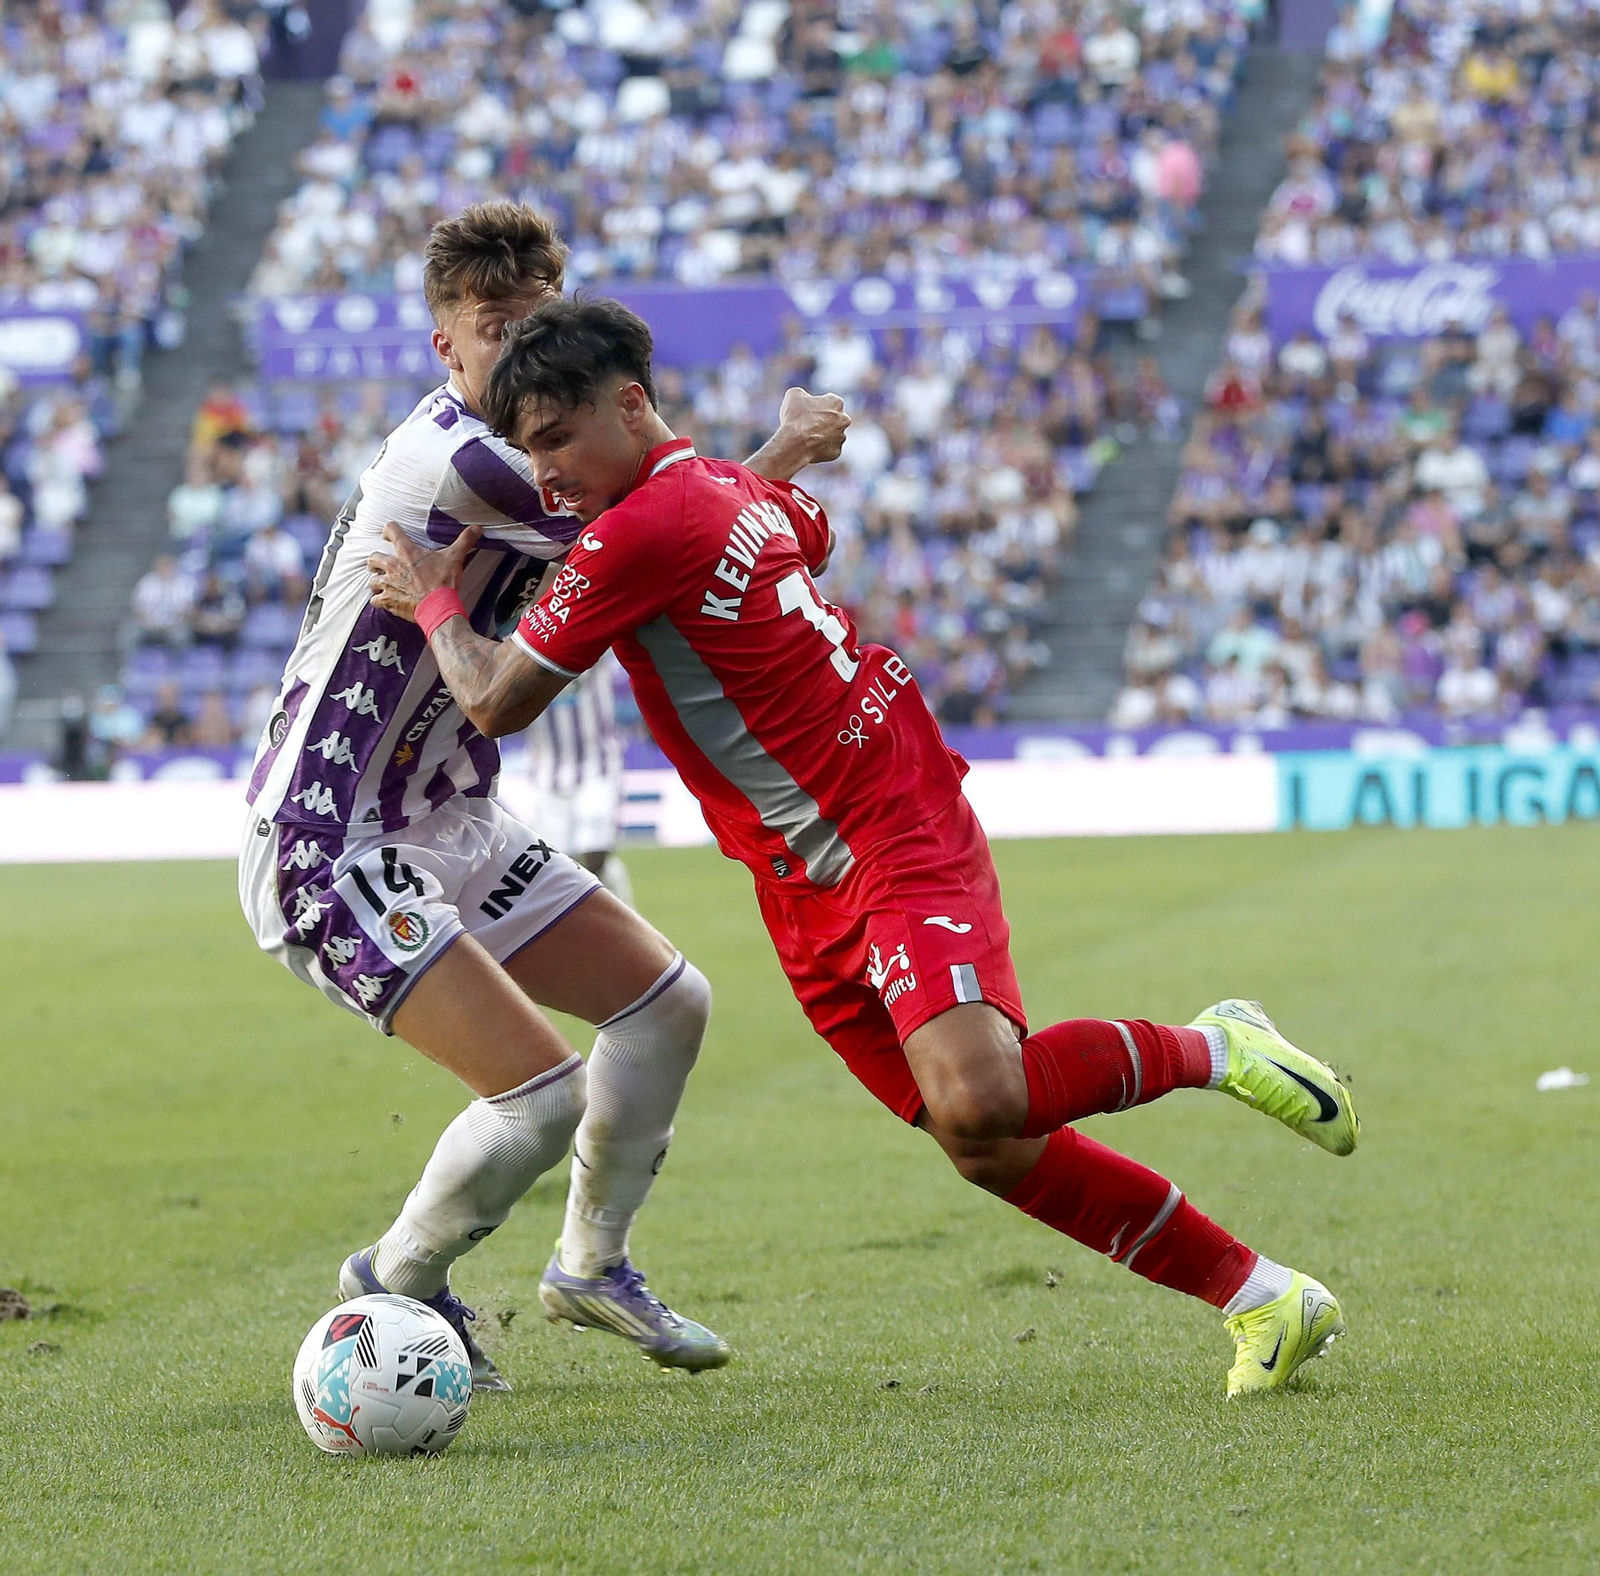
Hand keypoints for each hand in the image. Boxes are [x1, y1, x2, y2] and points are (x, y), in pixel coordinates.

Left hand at [367, 521, 481, 621]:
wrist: (438, 606)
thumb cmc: (444, 581)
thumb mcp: (455, 557)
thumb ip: (465, 540)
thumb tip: (477, 528)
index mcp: (407, 551)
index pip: (391, 530)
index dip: (389, 530)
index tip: (389, 535)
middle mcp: (393, 565)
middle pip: (373, 558)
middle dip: (375, 561)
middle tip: (380, 564)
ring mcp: (388, 584)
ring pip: (372, 581)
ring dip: (377, 582)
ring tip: (382, 584)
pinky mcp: (388, 600)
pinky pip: (375, 600)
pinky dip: (378, 600)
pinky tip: (384, 601)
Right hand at [777, 387, 849, 465]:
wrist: (795, 443)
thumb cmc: (796, 418)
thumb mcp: (793, 395)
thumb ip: (802, 393)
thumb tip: (802, 397)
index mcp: (837, 402)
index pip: (828, 401)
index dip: (816, 406)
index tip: (807, 411)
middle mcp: (844, 419)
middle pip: (833, 418)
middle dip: (823, 421)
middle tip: (808, 425)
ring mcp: (841, 437)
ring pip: (833, 435)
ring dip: (823, 435)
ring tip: (807, 437)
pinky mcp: (836, 452)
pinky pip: (829, 449)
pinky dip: (821, 449)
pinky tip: (810, 447)